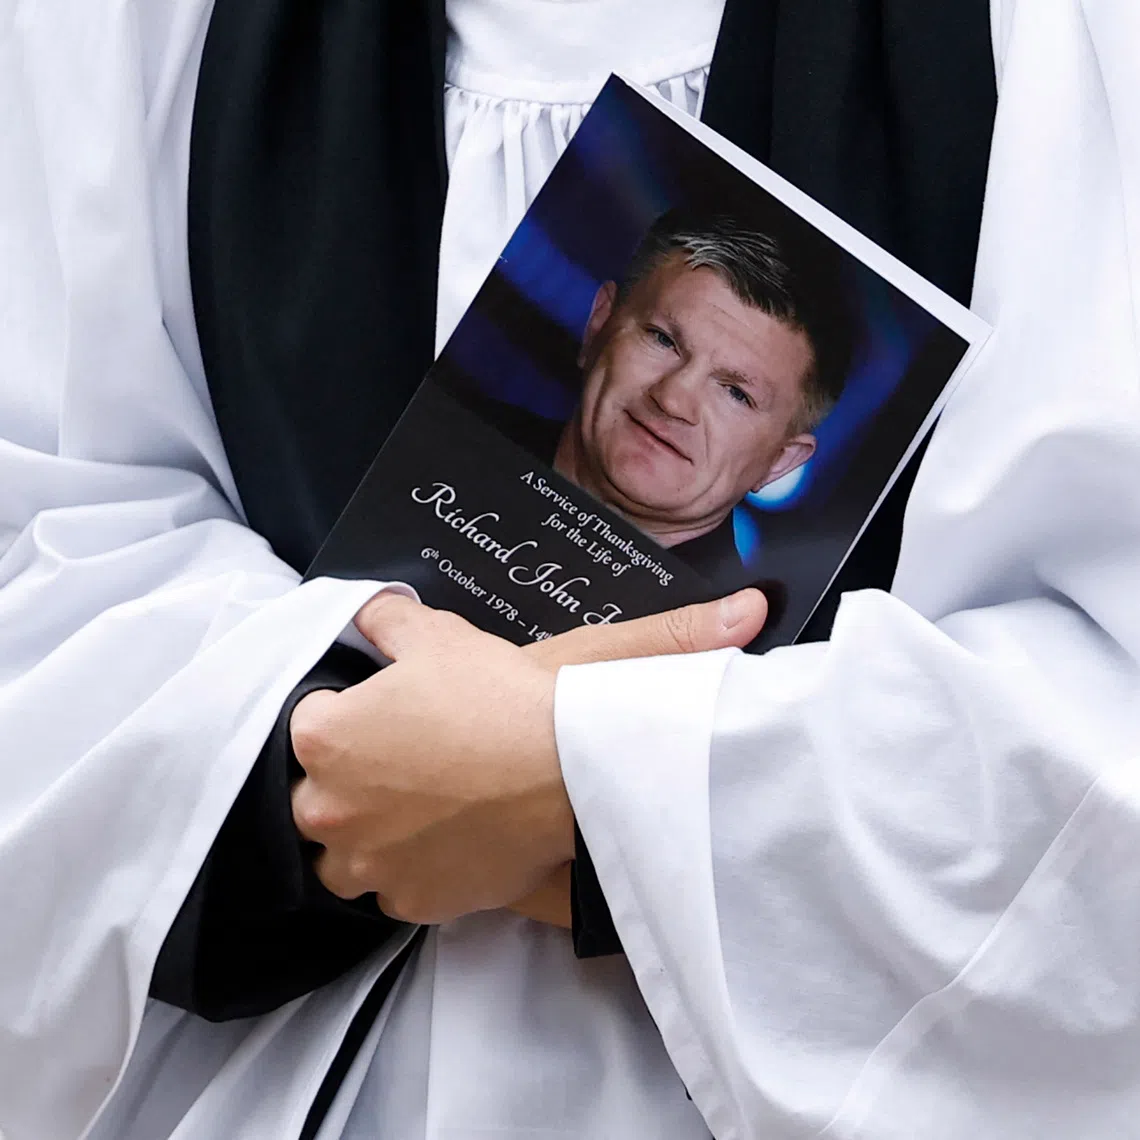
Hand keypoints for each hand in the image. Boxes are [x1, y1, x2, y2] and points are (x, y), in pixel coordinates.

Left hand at [291, 589, 765, 924]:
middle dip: (344, 781)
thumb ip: (384, 619)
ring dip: (363, 839)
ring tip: (413, 814)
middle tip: (400, 763)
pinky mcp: (413, 902)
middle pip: (311, 798)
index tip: (384, 711)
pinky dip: (411, 872)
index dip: (345, 711)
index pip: (306, 721)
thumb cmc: (495, 698)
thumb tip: (365, 613)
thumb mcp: (437, 635)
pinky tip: (448, 844)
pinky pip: (394, 891)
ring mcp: (369, 865)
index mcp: (321, 740)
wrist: (567, 771)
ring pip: (341, 859)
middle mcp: (327, 811)